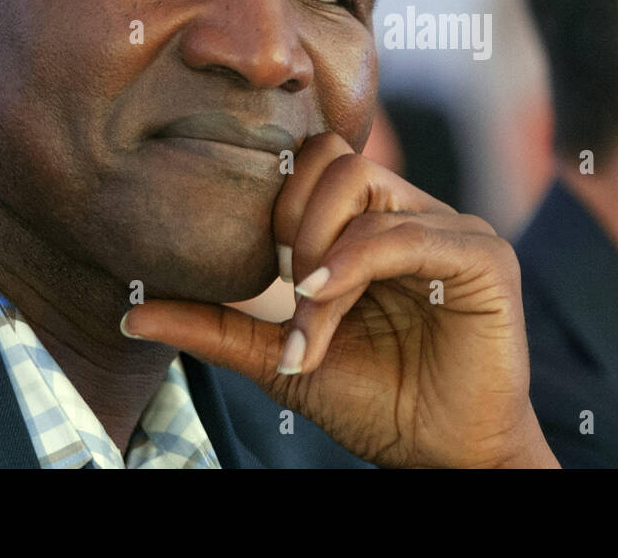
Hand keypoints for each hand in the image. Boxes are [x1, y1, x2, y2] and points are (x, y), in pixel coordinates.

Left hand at [122, 131, 557, 467]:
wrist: (445, 458)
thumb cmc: (381, 404)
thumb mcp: (286, 359)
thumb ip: (221, 326)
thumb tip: (131, 311)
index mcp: (379, 225)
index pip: (319, 161)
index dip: (280, 202)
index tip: (268, 272)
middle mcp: (418, 214)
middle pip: (337, 160)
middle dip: (295, 223)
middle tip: (289, 290)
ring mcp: (455, 230)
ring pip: (364, 193)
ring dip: (319, 260)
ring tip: (312, 321)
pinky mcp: (485, 258)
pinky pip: (408, 234)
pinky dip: (355, 263)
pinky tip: (324, 299)